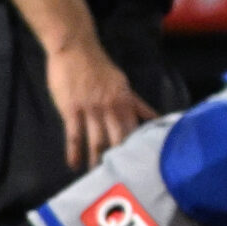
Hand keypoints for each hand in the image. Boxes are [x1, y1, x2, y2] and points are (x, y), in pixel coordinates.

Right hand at [45, 36, 155, 170]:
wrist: (75, 49)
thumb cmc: (99, 67)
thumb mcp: (124, 85)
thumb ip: (137, 104)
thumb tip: (155, 117)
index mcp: (125, 102)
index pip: (135, 130)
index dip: (136, 148)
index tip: (139, 164)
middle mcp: (111, 108)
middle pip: (118, 139)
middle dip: (119, 158)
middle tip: (120, 176)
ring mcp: (91, 110)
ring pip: (97, 140)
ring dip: (96, 159)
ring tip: (97, 175)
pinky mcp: (71, 109)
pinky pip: (74, 135)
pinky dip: (74, 151)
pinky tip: (74, 164)